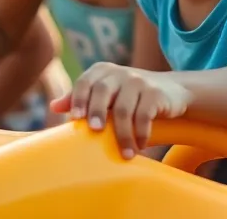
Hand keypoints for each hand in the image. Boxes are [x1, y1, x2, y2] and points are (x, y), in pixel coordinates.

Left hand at [50, 63, 191, 157]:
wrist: (172, 91)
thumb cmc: (130, 96)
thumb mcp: (107, 95)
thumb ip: (82, 99)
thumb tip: (54, 106)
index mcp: (103, 72)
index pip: (85, 82)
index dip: (78, 98)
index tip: (75, 118)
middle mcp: (120, 73)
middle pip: (103, 90)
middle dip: (97, 111)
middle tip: (95, 131)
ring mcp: (139, 81)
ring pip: (124, 108)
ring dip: (123, 135)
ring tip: (126, 154)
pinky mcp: (156, 93)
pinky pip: (145, 114)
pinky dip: (141, 133)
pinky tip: (141, 145)